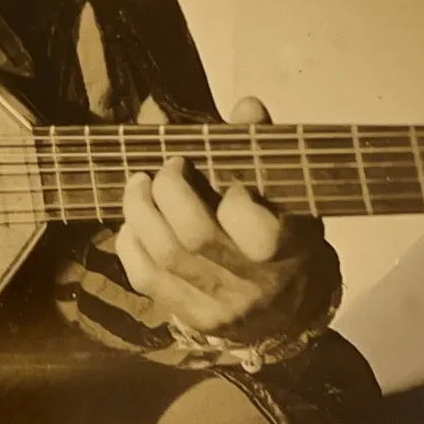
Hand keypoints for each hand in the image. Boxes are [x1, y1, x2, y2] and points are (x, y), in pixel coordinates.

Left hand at [70, 96, 340, 353]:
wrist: (292, 314)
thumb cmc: (289, 241)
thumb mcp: (291, 197)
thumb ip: (265, 151)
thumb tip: (245, 106)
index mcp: (289, 249)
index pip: (255, 227)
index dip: (232, 197)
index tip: (229, 179)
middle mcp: (253, 284)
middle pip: (193, 237)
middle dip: (168, 191)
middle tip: (167, 168)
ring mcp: (220, 306)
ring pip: (164, 256)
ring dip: (140, 210)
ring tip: (139, 184)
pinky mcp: (191, 318)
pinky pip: (146, 279)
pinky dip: (131, 243)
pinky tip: (134, 222)